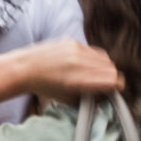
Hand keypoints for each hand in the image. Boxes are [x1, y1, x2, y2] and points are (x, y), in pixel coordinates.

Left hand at [0, 40, 122, 100]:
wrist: (23, 69)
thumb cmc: (46, 88)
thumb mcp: (70, 99)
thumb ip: (92, 97)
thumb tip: (109, 94)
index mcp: (78, 80)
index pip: (113, 80)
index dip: (117, 86)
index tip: (113, 90)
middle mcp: (78, 63)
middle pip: (111, 68)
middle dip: (111, 77)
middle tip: (104, 83)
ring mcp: (75, 49)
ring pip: (104, 57)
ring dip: (103, 66)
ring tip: (93, 74)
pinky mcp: (71, 41)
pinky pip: (92, 50)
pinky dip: (92, 58)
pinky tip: (83, 64)